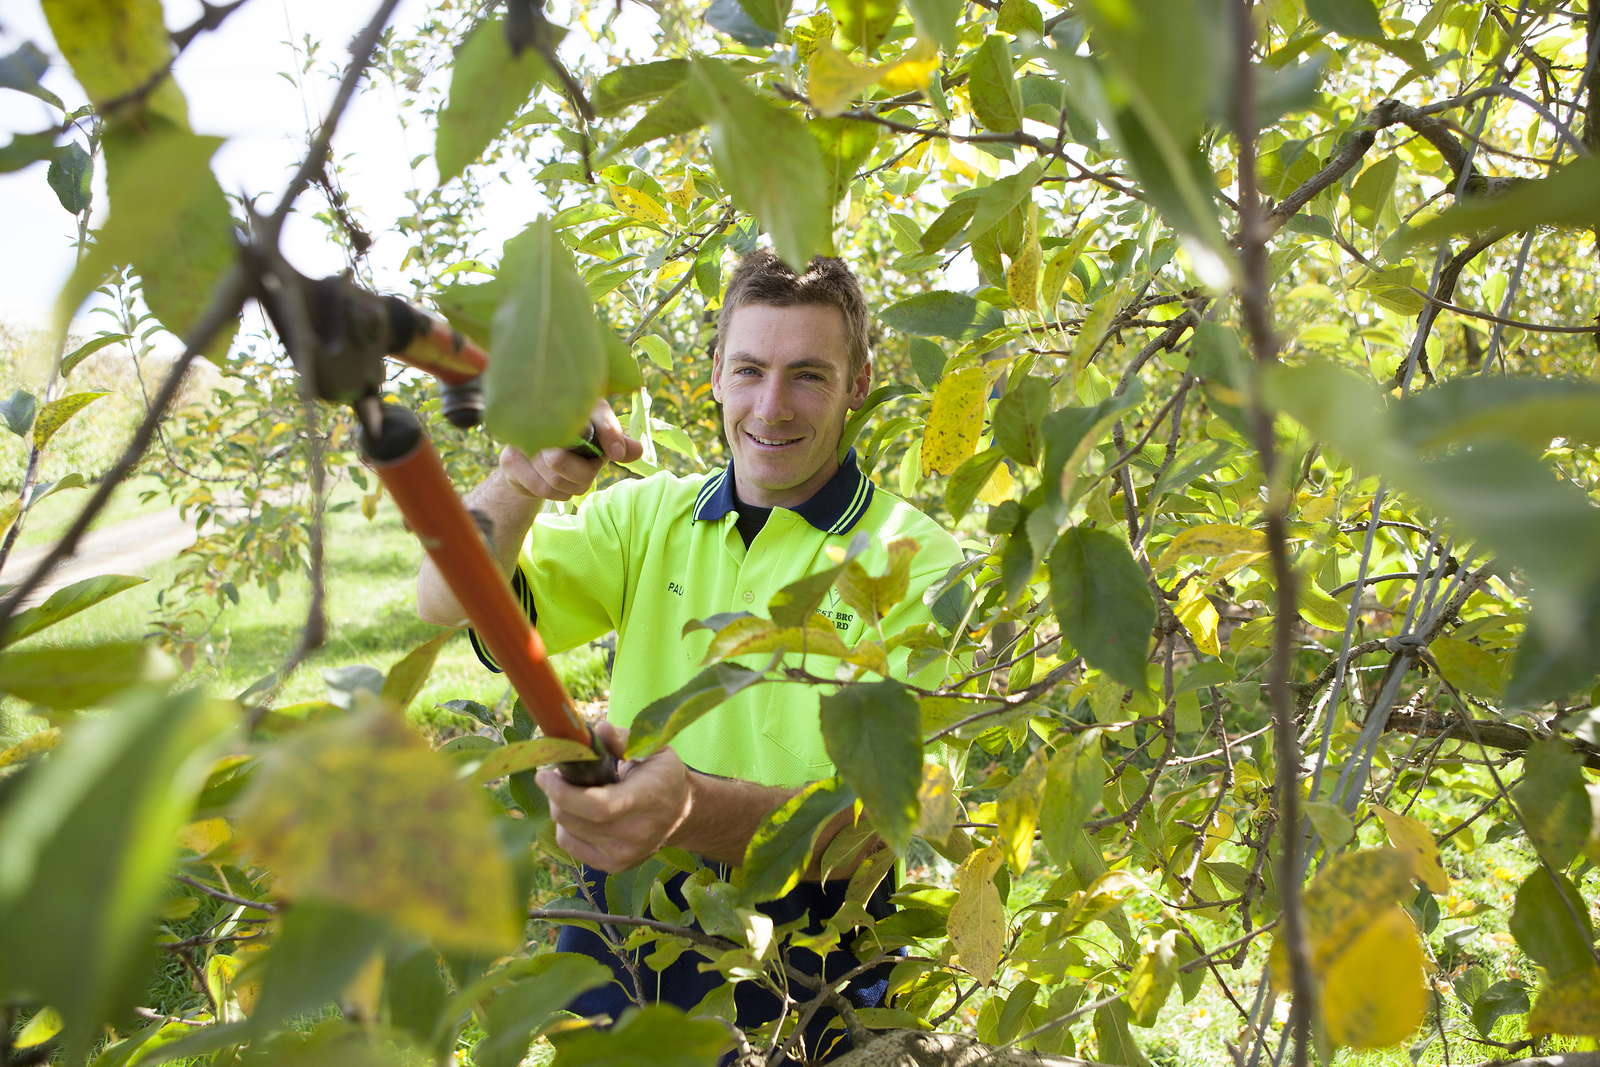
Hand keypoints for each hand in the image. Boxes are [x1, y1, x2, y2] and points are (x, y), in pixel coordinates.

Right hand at [494, 399, 642, 502]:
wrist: (532, 452)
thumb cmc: (577, 442)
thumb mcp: (601, 440)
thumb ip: (619, 444)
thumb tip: (637, 451)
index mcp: (574, 402)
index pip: (593, 414)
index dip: (607, 434)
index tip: (615, 454)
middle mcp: (544, 414)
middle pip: (561, 460)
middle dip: (583, 475)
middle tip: (588, 471)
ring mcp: (523, 437)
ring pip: (554, 479)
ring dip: (571, 487)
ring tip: (573, 477)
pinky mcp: (510, 459)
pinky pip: (542, 488)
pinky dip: (557, 493)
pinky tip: (558, 482)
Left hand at [535, 722, 691, 872]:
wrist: (683, 814)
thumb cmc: (663, 775)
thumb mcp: (652, 749)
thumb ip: (623, 738)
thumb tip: (597, 729)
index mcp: (648, 798)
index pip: (598, 806)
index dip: (564, 792)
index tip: (545, 774)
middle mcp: (636, 832)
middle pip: (575, 819)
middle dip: (555, 795)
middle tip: (556, 776)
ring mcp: (624, 854)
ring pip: (567, 831)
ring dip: (560, 808)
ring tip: (573, 792)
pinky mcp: (613, 866)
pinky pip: (569, 844)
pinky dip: (566, 826)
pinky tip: (579, 812)